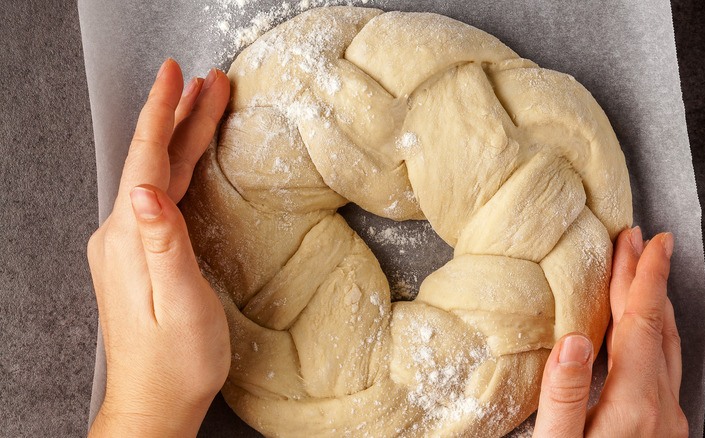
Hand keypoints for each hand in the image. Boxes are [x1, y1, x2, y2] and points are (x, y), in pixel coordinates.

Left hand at [87, 58, 230, 436]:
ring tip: (204, 107)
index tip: (178, 75)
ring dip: (181, 138)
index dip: (164, 113)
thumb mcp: (179, 301)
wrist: (157, 400)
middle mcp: (121, 235)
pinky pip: (160, 197)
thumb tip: (146, 190)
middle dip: (180, 116)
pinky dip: (178, 168)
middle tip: (206, 81)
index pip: (147, 160)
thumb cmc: (176, 358)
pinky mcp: (139, 256)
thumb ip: (163, 243)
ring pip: (157, 176)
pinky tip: (190, 161)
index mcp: (129, 239)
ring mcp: (127, 245)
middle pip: (153, 161)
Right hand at [532, 228, 687, 436]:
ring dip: (654, 306)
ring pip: (667, 348)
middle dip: (647, 279)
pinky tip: (640, 336)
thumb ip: (564, 396)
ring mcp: (667, 420)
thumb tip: (572, 342)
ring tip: (642, 277)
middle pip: (658, 328)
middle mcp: (661, 407)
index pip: (642, 324)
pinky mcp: (664, 432)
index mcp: (634, 402)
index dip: (645, 277)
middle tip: (637, 242)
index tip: (651, 241)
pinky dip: (653, 336)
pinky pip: (664, 368)